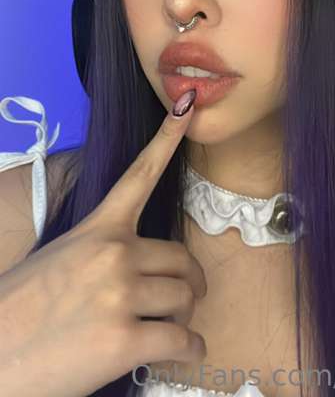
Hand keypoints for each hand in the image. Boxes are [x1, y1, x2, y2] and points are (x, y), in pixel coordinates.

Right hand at [0, 89, 206, 396]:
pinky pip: (184, 341)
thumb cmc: (19, 313)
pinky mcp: (125, 341)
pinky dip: (190, 350)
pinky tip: (182, 353)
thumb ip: (98, 254)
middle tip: (183, 298)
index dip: (167, 139)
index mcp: (96, 229)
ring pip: (186, 299)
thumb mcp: (57, 261)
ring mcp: (121, 294)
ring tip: (171, 329)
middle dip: (188, 282)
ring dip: (185, 317)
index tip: (187, 105)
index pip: (140, 175)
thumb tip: (136, 267)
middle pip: (182, 258)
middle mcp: (114, 253)